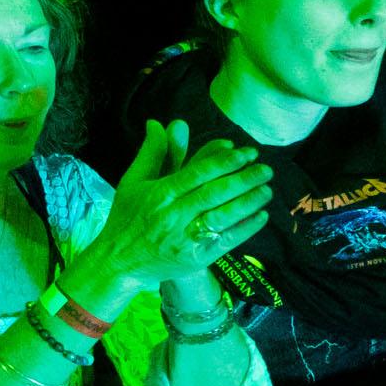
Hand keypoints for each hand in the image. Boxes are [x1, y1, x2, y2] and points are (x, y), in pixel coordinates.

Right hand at [83, 120, 275, 301]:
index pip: (197, 173)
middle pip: (215, 193)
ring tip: (267, 190)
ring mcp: (185, 238)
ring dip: (249, 202)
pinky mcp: (195, 258)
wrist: (118, 263)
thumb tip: (158, 122)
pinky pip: (225, 241)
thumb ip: (152, 153)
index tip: (245, 152)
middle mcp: (173, 215)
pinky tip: (261, 216)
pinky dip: (246, 228)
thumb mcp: (133, 182)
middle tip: (266, 169)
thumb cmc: (126, 218)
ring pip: (223, 216)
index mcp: (159, 194)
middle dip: (244, 179)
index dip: (224, 162)